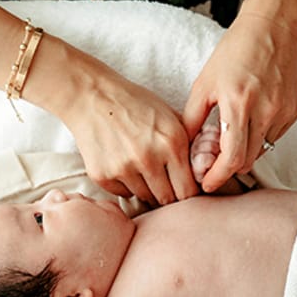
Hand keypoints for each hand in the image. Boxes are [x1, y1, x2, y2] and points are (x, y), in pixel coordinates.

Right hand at [64, 48, 196, 205]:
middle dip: (169, 194)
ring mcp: (124, 169)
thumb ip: (188, 141)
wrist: (93, 97)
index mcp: (172, 142)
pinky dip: (127, 185)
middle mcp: (149, 158)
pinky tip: (124, 165)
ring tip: (143, 168)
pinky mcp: (103, 176)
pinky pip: (123, 194)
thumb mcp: (170, 115)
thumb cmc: (135, 103)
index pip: (188, 190)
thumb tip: (204, 169)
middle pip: (167, 199)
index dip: (189, 192)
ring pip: (145, 197)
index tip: (184, 187)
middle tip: (165, 183)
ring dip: (148, 189)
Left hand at [183, 10, 296, 191]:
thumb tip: (184, 147)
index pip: (231, 159)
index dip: (218, 177)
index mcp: (238, 104)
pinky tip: (250, 118)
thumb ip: (193, 118)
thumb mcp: (205, 82)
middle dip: (228, 168)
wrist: (273, 27)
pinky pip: (275, 136)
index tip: (207, 184)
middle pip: (247, 161)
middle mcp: (265, 111)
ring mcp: (283, 112)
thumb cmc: (235, 51)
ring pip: (261, 150)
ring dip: (245, 151)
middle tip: (213, 164)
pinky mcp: (295, 110)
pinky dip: (260, 136)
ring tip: (231, 135)